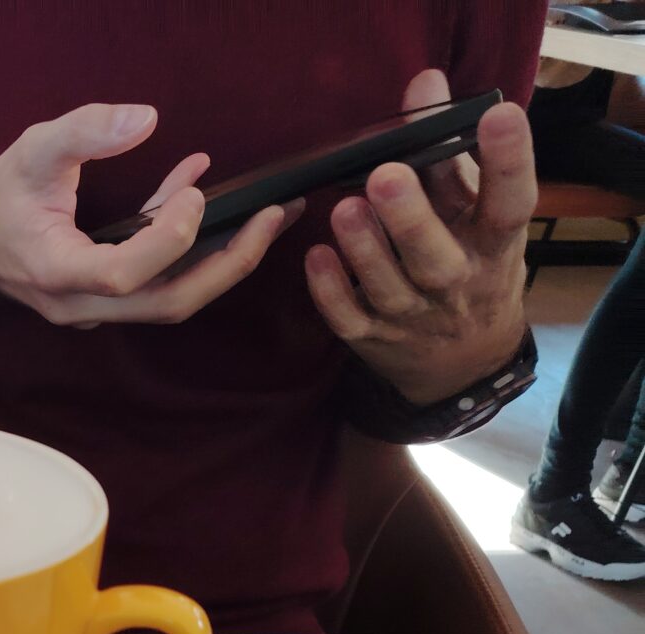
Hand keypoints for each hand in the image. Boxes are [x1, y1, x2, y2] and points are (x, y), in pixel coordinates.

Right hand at [0, 103, 294, 328]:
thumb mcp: (34, 150)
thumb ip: (86, 131)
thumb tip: (146, 119)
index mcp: (57, 272)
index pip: (125, 273)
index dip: (169, 238)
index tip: (193, 191)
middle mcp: (80, 305)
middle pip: (168, 304)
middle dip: (229, 262)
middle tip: (272, 218)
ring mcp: (95, 310)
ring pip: (171, 301)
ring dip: (223, 261)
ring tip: (266, 218)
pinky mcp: (107, 301)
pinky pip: (159, 284)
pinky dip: (190, 247)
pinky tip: (200, 192)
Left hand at [306, 70, 534, 405]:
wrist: (465, 358)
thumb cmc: (470, 260)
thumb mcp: (474, 211)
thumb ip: (448, 150)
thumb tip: (424, 81)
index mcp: (493, 244)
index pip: (510, 202)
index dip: (509, 160)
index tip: (497, 115)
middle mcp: (458, 282)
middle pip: (437, 256)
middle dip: (411, 217)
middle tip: (386, 174)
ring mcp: (413, 315)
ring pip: (388, 287)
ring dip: (364, 250)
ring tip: (344, 209)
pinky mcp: (373, 337)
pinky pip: (349, 318)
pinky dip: (331, 290)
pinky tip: (315, 256)